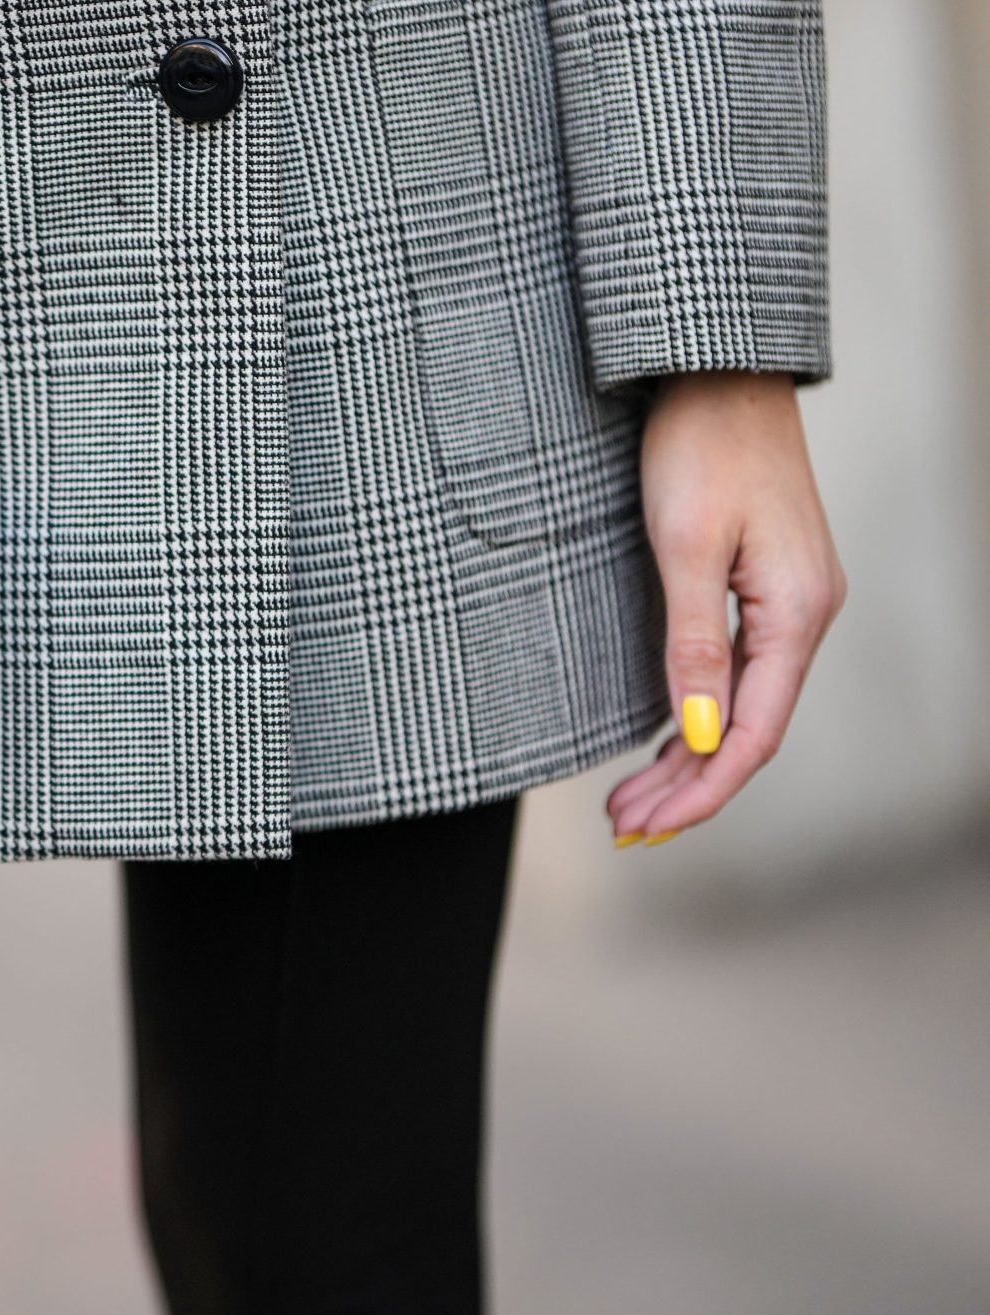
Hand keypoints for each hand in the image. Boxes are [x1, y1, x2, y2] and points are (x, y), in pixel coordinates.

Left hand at [606, 371, 846, 845]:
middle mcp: (804, 615)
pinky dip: (697, 714)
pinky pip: (737, 671)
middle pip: (747, 729)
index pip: (752, 734)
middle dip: (687, 786)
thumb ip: (692, 645)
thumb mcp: (684, 548)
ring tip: (630, 803)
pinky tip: (664, 742)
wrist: (718, 371)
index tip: (647, 829)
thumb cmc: (699, 447)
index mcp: (795, 613)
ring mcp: (787, 600)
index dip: (702, 791)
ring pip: (741, 704)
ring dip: (687, 756)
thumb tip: (697, 733)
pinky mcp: (763, 584)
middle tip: (623, 827)